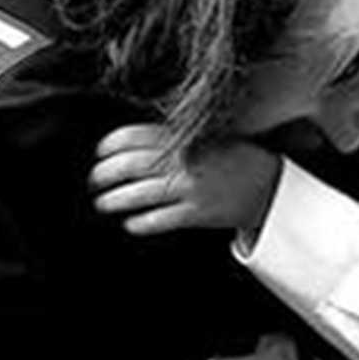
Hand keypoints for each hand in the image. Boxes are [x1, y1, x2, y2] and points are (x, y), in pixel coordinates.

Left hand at [91, 123, 279, 235]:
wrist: (266, 185)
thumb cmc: (228, 158)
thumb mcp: (201, 136)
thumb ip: (168, 138)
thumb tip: (126, 146)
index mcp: (181, 137)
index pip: (131, 137)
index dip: (108, 146)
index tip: (98, 154)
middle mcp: (182, 160)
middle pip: (127, 166)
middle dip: (102, 175)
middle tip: (92, 182)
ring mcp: (189, 187)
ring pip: (138, 195)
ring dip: (113, 201)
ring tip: (103, 204)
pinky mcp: (197, 213)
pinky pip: (158, 219)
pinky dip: (139, 223)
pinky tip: (130, 223)